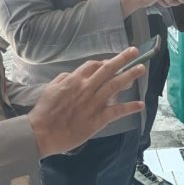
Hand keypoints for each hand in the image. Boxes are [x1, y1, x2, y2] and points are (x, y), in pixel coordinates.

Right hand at [27, 47, 145, 156]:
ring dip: (130, 75)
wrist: (42, 132)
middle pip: (108, 69)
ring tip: (141, 68)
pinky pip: (117, 111)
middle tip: (134, 52)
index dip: (105, 62)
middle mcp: (87, 88)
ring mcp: (94, 103)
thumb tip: (73, 74)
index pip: (94, 65)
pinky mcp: (98, 119)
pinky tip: (141, 105)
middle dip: (123, 59)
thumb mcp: (51, 88)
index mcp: (74, 80)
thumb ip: (64, 79)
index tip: (112, 62)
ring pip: (115, 85)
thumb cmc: (44, 111)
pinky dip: (130, 107)